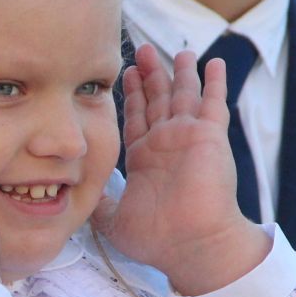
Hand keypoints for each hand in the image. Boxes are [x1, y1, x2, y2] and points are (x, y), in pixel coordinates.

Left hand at [91, 45, 268, 295]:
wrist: (192, 246)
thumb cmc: (157, 238)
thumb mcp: (114, 219)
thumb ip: (100, 203)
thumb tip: (82, 197)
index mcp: (145, 158)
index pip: (137, 117)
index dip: (132, 95)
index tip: (126, 73)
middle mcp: (167, 143)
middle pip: (157, 99)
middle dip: (150, 75)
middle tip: (142, 50)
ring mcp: (189, 138)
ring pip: (183, 95)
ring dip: (180, 72)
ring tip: (178, 50)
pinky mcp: (210, 136)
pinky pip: (213, 103)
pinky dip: (214, 82)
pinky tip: (213, 63)